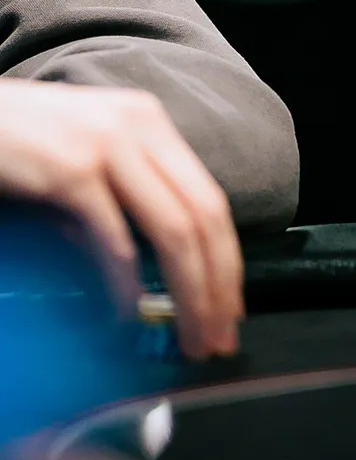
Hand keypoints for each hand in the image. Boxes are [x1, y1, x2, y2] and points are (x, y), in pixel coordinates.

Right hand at [0, 82, 241, 358]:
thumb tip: (144, 270)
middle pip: (204, 216)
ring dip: (189, 292)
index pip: (210, 197)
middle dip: (218, 284)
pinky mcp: (71, 170)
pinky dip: (128, 283)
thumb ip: (121, 198)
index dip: (227, 260)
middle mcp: (140, 126)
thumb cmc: (20, 140)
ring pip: (174, 228)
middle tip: (217, 338)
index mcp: (149, 122)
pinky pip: (115, 237)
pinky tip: (130, 313)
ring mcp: (109, 146)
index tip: (229, 308)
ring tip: (190, 334)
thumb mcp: (85, 157)